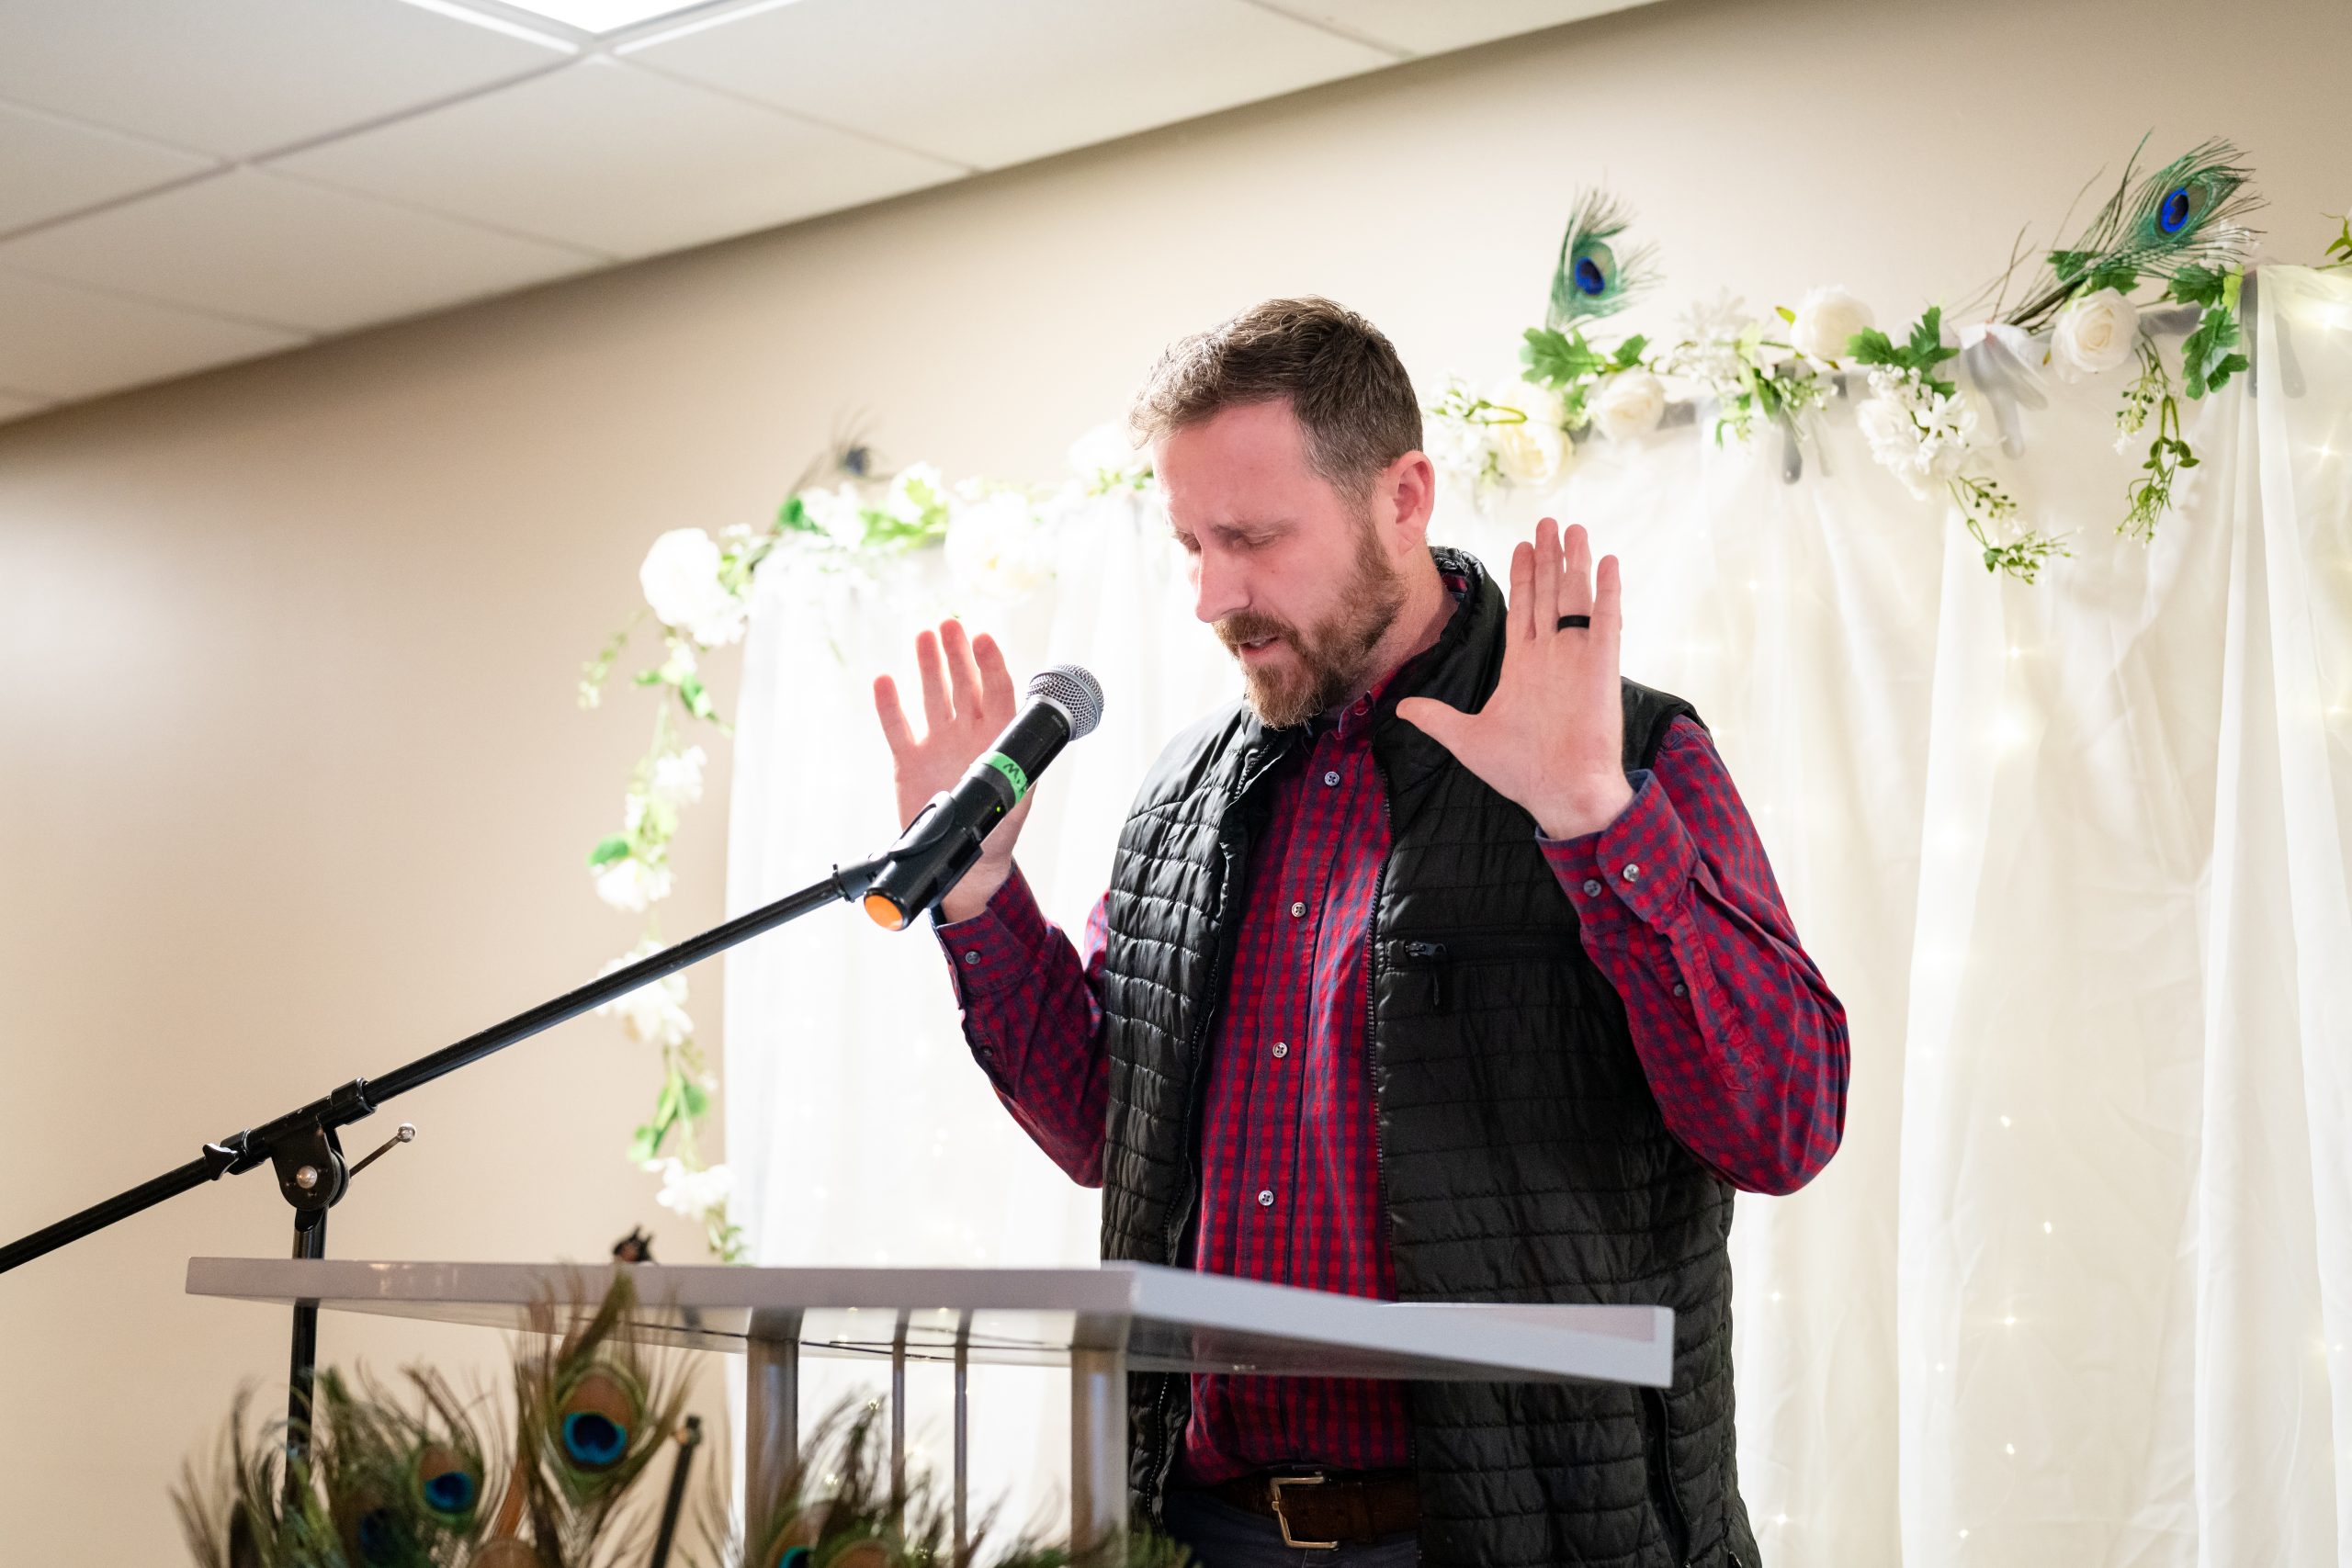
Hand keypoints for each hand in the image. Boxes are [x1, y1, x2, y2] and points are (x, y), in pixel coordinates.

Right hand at [872, 619, 1032, 922]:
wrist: (966, 861)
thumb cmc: (998, 827)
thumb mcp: (1015, 797)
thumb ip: (1012, 769)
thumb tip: (1012, 750)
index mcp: (997, 737)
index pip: (997, 690)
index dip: (990, 663)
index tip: (982, 639)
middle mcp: (967, 733)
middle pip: (963, 683)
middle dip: (956, 653)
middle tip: (949, 624)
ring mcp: (937, 744)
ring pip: (931, 696)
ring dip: (927, 666)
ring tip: (923, 635)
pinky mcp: (909, 759)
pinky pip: (898, 727)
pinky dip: (890, 705)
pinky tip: (885, 681)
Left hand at [1396, 518, 1631, 839]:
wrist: (1561, 795)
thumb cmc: (1521, 772)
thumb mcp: (1467, 738)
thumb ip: (1437, 718)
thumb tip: (1401, 708)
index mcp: (1523, 666)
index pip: (1523, 609)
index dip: (1523, 576)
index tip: (1522, 545)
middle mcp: (1551, 656)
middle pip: (1548, 594)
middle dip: (1547, 557)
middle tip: (1547, 521)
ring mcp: (1577, 659)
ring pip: (1576, 598)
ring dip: (1575, 563)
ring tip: (1573, 528)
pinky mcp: (1601, 667)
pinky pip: (1606, 621)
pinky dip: (1607, 592)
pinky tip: (1608, 562)